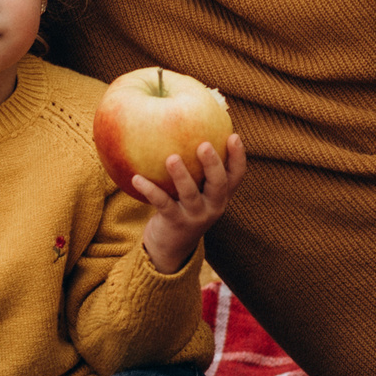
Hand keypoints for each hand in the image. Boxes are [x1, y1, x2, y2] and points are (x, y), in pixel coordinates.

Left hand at [135, 134, 246, 272]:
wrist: (171, 247)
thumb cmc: (182, 207)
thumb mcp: (194, 190)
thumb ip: (195, 168)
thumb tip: (181, 129)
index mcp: (221, 195)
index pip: (236, 175)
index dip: (238, 157)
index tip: (234, 136)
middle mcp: (213, 206)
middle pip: (219, 184)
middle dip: (213, 164)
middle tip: (204, 145)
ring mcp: (195, 216)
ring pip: (190, 194)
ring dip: (181, 175)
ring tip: (171, 158)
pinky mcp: (175, 223)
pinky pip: (163, 204)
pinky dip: (150, 190)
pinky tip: (136, 177)